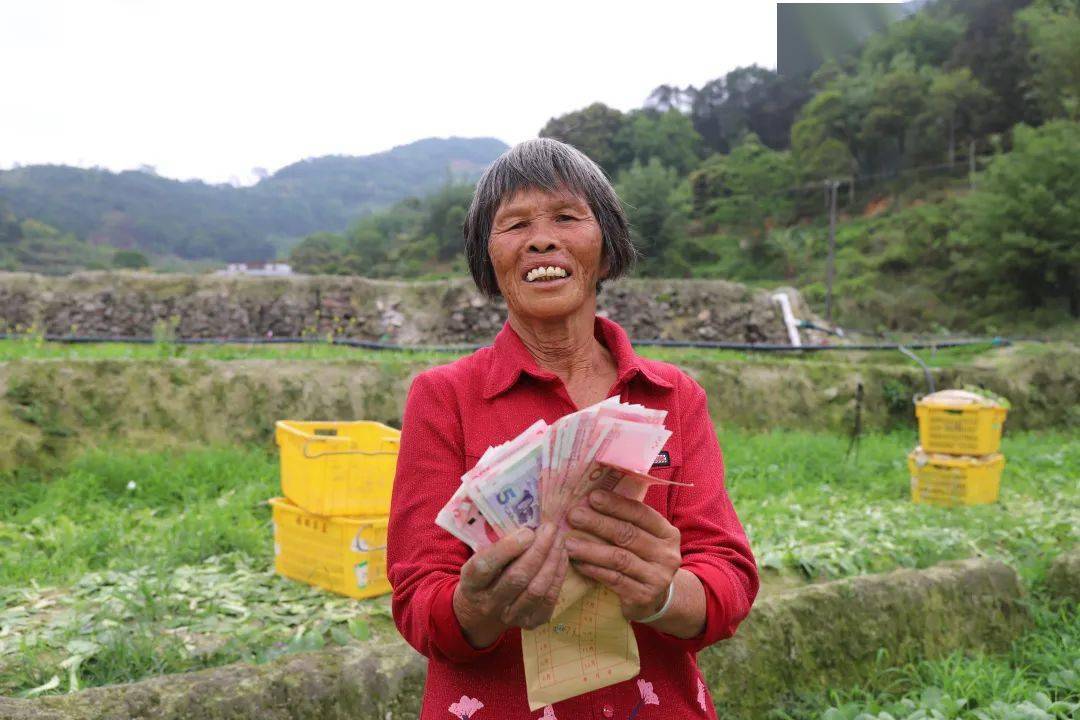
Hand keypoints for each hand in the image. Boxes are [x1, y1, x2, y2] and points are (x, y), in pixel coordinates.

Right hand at [452, 523, 568, 647]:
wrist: (480, 612)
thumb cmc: (483, 574)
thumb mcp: (478, 557)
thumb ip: (496, 540)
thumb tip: (526, 514)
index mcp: (471, 583)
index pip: (486, 566)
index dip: (508, 548)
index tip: (528, 531)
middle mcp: (489, 603)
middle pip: (517, 577)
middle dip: (539, 550)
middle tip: (550, 528)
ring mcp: (510, 616)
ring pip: (537, 589)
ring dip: (552, 560)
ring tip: (559, 539)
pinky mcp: (530, 622)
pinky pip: (550, 598)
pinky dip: (559, 574)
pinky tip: (561, 555)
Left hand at [564, 489, 681, 622]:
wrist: (656, 599)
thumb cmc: (642, 560)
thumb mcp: (643, 538)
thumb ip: (625, 521)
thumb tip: (590, 499)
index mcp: (667, 533)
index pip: (641, 513)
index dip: (616, 504)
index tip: (592, 497)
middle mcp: (667, 554)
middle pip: (628, 534)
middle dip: (598, 523)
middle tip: (574, 515)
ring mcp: (658, 577)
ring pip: (619, 558)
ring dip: (591, 549)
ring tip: (569, 543)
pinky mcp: (643, 596)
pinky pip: (614, 579)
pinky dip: (593, 570)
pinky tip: (578, 563)